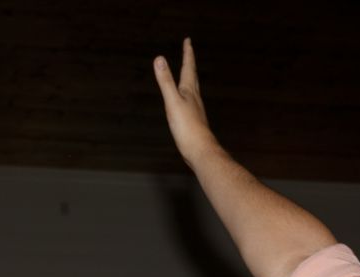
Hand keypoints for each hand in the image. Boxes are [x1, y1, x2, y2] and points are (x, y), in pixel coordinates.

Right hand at [152, 39, 218, 164]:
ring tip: (188, 74)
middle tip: (189, 51)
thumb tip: (159, 58)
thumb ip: (165, 81)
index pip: (188, 67)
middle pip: (192, 76)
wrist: (200, 151)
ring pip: (192, 89)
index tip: (188, 40)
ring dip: (190, 78)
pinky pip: (190, 102)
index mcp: (189, 91)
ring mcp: (195, 109)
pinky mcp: (193, 121)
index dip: (188, 53)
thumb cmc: (187, 128)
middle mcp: (194, 98)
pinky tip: (186, 102)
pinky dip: (187, 95)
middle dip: (189, 62)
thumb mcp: (172, 102)